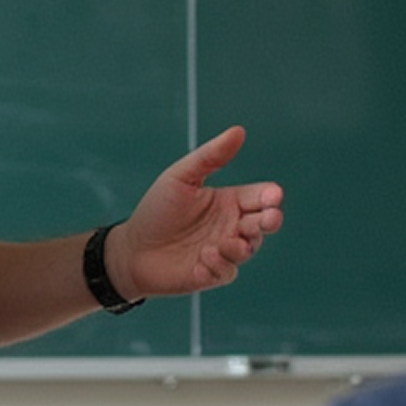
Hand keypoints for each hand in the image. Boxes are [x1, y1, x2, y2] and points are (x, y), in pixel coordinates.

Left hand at [107, 127, 283, 298]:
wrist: (131, 248)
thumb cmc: (156, 210)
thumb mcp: (180, 178)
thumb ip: (210, 157)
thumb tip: (238, 131)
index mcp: (229, 201)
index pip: (259, 197)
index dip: (270, 197)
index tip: (274, 195)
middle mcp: (231, 226)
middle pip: (263, 224)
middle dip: (270, 221)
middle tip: (269, 218)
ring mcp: (224, 252)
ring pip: (248, 249)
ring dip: (241, 246)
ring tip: (227, 242)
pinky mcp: (212, 274)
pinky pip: (227, 272)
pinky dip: (220, 265)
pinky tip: (205, 256)